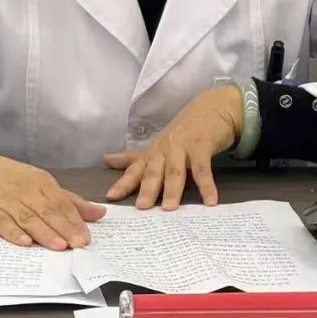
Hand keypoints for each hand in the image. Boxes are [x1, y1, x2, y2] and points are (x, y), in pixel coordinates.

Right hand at [0, 140, 105, 249]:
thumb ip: (69, 200)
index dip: (75, 220)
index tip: (87, 237)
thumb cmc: (6, 178)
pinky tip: (24, 242)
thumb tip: (100, 213)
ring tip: (59, 246)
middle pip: (48, 211)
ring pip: (29, 218)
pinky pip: (2, 223)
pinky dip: (13, 232)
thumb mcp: (38, 183)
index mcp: (40, 182)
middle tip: (79, 244)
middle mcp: (25, 190)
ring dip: (44, 232)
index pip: (62, 203)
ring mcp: (6, 200)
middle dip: (65, 228)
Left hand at [104, 84, 242, 210]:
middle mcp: (164, 150)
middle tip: (141, 207)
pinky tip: (210, 202)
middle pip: (154, 172)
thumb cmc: (182, 132)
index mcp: (153, 153)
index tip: (111, 197)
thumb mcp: (156, 145)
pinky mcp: (202, 146)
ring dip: (172, 189)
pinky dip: (207, 186)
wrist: (211, 109)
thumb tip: (106, 159)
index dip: (123, 183)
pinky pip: (203, 169)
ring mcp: (183, 147)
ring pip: (175, 171)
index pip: (135, 170)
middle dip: (147, 189)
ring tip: (169, 208)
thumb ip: (134, 157)